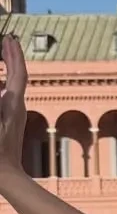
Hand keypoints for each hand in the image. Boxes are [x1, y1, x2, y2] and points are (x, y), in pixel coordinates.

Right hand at [0, 34, 27, 178]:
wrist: (5, 176)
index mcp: (14, 104)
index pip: (18, 73)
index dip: (14, 54)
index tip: (10, 38)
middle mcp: (18, 107)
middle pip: (18, 76)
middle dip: (12, 57)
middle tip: (7, 41)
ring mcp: (16, 115)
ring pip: (14, 85)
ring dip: (8, 69)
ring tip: (2, 56)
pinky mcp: (11, 123)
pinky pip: (9, 96)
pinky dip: (4, 84)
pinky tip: (0, 86)